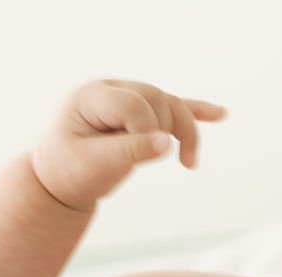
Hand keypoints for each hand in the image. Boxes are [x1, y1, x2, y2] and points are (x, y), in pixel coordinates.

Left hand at [32, 79, 225, 210]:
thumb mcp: (93, 166)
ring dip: (185, 130)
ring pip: (170, 103)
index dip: (144, 131)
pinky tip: (222, 114)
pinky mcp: (141, 113)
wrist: (59, 180)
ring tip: (189, 163)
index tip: (135, 159)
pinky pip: (173, 106)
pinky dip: (196, 112)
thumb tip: (168, 143)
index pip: (133, 104)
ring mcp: (127, 97)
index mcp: (90, 96)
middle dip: (166, 130)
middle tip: (159, 163)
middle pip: (156, 98)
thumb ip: (128, 152)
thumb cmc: (69, 172)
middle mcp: (110, 89)